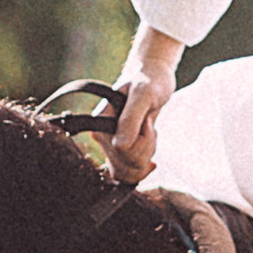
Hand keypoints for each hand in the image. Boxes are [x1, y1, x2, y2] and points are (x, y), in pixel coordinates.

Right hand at [107, 42, 178, 182]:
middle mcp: (101, 136)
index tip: (147, 120)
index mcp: (100, 122)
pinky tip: (151, 158)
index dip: (141, 141)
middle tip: (149, 123)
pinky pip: (128, 174)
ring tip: (148, 132)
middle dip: (146, 147)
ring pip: (128, 172)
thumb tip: (118, 146)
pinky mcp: (119, 151)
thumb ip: (131, 119)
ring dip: (146, 155)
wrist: (153, 78)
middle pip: (126, 164)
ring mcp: (109, 144)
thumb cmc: (149, 81)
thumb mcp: (144, 95)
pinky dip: (143, 167)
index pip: (121, 150)